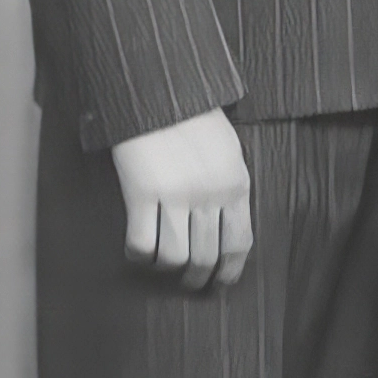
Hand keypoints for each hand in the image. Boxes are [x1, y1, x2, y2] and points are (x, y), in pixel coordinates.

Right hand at [111, 109, 252, 289]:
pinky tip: (137, 252)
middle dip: (198, 278)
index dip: (231, 269)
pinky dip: (139, 255)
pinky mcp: (141, 192)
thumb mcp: (228, 152)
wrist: (159, 93)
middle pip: (207, 255)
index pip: (240, 241)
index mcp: (236, 185)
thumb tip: (225, 222)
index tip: (223, 281)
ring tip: (161, 268)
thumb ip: (229, 185)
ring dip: (167, 270)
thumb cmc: (194, 120)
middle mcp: (209, 194)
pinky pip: (141, 242)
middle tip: (189, 285)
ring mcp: (176, 195)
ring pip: (175, 256)